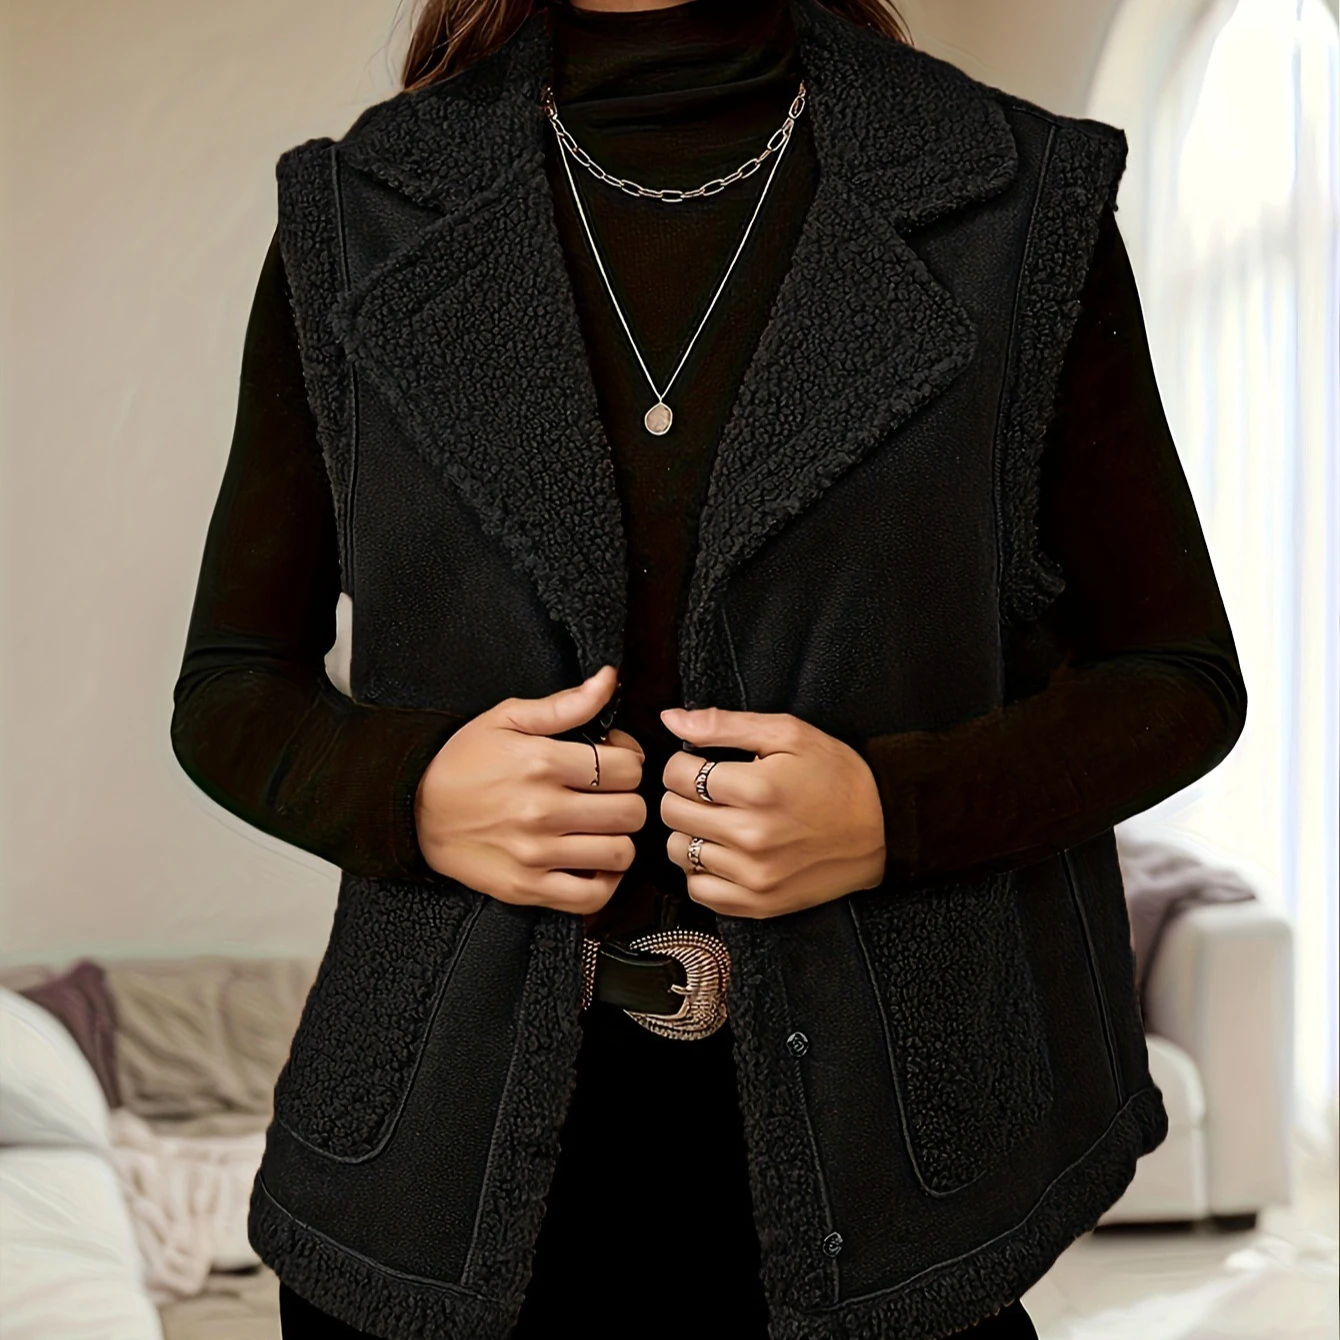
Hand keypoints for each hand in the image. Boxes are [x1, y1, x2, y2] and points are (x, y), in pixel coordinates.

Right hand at [415, 664, 646, 913]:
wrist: (414, 810)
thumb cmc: (463, 762)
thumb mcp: (508, 719)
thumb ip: (565, 704)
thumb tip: (609, 679)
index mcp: (542, 763)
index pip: (627, 767)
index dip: (629, 760)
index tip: (614, 760)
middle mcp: (542, 811)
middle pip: (631, 811)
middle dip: (629, 798)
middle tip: (610, 795)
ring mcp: (535, 854)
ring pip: (620, 852)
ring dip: (619, 838)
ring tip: (602, 827)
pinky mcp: (527, 888)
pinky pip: (592, 897)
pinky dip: (605, 881)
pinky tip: (594, 861)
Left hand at [659, 706, 885, 918]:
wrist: (885, 830)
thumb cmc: (838, 777)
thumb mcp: (789, 734)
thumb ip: (724, 725)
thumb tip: (671, 718)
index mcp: (757, 790)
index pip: (677, 774)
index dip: (684, 762)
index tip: (702, 763)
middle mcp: (752, 837)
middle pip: (672, 812)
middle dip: (683, 793)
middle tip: (710, 790)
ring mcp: (754, 876)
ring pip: (680, 850)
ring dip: (690, 831)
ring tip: (717, 819)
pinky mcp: (759, 903)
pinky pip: (699, 891)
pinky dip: (701, 871)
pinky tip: (722, 852)